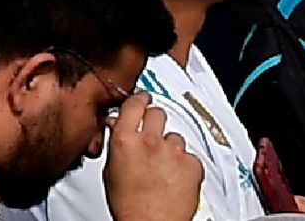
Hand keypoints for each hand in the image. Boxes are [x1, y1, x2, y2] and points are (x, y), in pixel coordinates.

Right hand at [103, 84, 198, 220]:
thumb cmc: (129, 205)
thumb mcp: (111, 169)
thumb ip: (116, 143)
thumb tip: (118, 128)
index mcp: (125, 140)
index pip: (134, 104)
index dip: (139, 99)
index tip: (142, 99)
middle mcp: (150, 141)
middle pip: (157, 112)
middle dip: (155, 119)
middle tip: (153, 131)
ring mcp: (174, 152)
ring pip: (175, 136)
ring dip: (170, 145)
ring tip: (164, 164)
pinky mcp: (193, 165)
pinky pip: (190, 155)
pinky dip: (185, 163)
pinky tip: (176, 175)